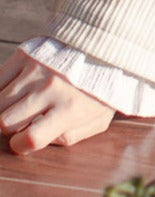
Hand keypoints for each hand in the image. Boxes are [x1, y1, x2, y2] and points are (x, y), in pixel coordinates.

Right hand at [0, 51, 114, 153]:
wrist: (102, 50)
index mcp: (70, 109)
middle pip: (5, 121)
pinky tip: (12, 94)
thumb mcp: (97, 120)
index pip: (32, 137)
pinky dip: (0, 91)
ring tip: (19, 107)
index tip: (22, 143)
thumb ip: (69, 136)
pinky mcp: (24, 55)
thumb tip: (36, 142)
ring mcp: (34, 71)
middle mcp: (49, 89)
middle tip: (20, 124)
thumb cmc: (99, 91)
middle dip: (9, 128)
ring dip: (4, 109)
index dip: (20, 146)